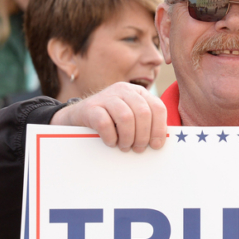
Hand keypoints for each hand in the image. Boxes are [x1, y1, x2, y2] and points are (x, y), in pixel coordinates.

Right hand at [50, 82, 166, 152]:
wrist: (78, 117)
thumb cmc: (111, 122)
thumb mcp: (131, 119)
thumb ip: (146, 124)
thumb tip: (160, 142)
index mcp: (138, 92)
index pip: (157, 107)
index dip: (159, 128)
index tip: (156, 145)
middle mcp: (123, 90)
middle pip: (143, 112)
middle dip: (143, 135)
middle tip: (138, 148)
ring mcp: (106, 96)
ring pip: (125, 117)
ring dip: (128, 137)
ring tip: (125, 147)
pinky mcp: (90, 107)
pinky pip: (104, 123)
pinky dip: (111, 137)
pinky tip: (111, 143)